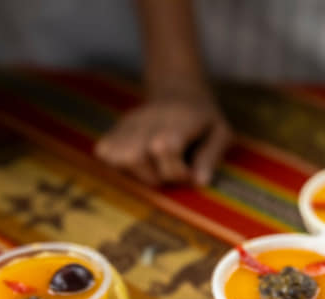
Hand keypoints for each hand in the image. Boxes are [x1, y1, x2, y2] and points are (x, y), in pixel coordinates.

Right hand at [95, 89, 230, 185]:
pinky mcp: (114, 130)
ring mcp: (128, 124)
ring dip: (140, 175)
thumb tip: (199, 181)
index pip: (164, 147)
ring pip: (119, 157)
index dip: (178, 171)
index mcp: (177, 120)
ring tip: (157, 168)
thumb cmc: (203, 120)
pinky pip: (104, 153)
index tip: (191, 173)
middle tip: (174, 171)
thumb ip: (211, 157)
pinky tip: (139, 164)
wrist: (178, 92)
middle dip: (159, 176)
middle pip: (136, 157)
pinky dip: (120, 166)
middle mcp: (148, 120)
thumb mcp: (220, 133)